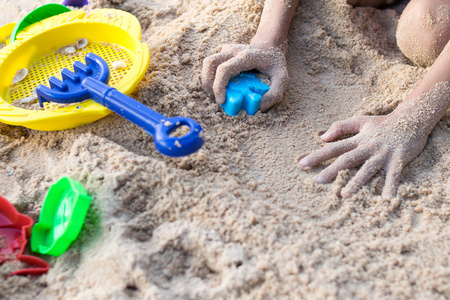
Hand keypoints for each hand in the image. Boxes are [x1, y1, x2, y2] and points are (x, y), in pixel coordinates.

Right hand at [202, 43, 288, 111]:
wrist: (270, 44)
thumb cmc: (275, 62)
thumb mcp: (282, 77)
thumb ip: (275, 93)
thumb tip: (261, 108)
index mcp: (246, 56)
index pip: (225, 69)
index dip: (219, 86)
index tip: (221, 100)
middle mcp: (234, 51)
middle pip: (210, 63)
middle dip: (208, 83)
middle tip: (217, 97)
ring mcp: (227, 50)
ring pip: (208, 62)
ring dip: (208, 79)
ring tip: (217, 92)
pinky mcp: (224, 53)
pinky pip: (212, 63)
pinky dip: (212, 75)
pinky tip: (221, 84)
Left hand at [299, 112, 430, 198]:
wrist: (412, 118)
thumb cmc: (382, 123)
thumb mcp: (360, 121)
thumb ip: (340, 127)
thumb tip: (322, 138)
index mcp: (358, 139)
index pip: (334, 148)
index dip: (318, 155)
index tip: (302, 164)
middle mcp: (368, 147)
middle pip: (347, 159)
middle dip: (332, 170)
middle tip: (318, 181)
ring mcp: (383, 154)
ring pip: (367, 169)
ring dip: (356, 182)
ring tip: (344, 195)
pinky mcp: (399, 159)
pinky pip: (394, 175)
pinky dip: (391, 186)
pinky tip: (387, 199)